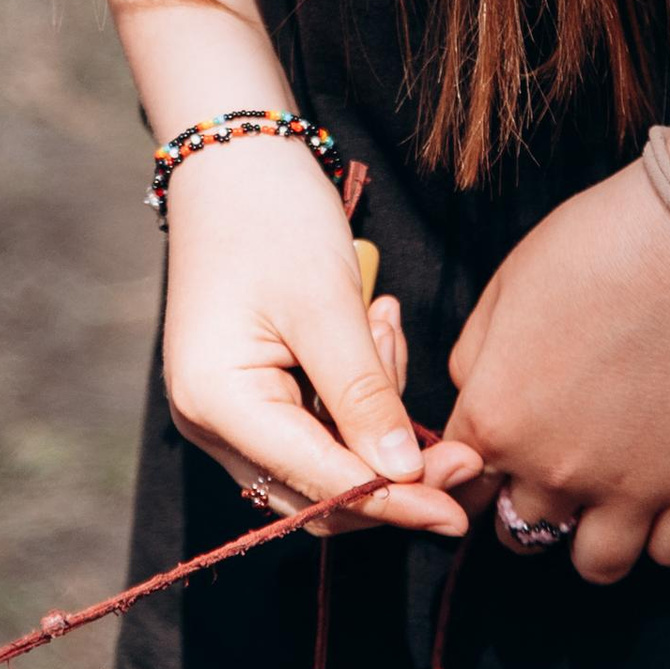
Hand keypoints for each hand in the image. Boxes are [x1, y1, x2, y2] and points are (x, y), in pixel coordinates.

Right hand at [159, 136, 479, 536]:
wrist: (231, 156)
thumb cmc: (272, 216)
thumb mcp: (327, 305)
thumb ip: (366, 397)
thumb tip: (406, 477)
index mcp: (218, 403)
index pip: (318, 483)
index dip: (393, 502)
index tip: (458, 512)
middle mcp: (211, 421)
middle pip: (318, 491)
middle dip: (391, 469)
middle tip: (456, 441)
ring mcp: (226, 410)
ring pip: (323, 460)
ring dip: (375, 418)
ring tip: (384, 326)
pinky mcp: (249, 391)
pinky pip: (316, 424)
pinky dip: (358, 394)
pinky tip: (372, 327)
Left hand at [442, 162, 669, 583]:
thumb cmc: (593, 246)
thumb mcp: (504, 286)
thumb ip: (474, 356)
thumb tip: (472, 393)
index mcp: (496, 419)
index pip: (456, 482)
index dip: (470, 468)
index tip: (494, 452)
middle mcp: (553, 471)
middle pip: (517, 533)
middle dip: (525, 506)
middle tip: (552, 471)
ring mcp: (628, 488)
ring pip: (594, 566)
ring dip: (590, 539)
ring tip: (604, 501)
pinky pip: (669, 554)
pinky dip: (661, 536)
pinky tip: (660, 499)